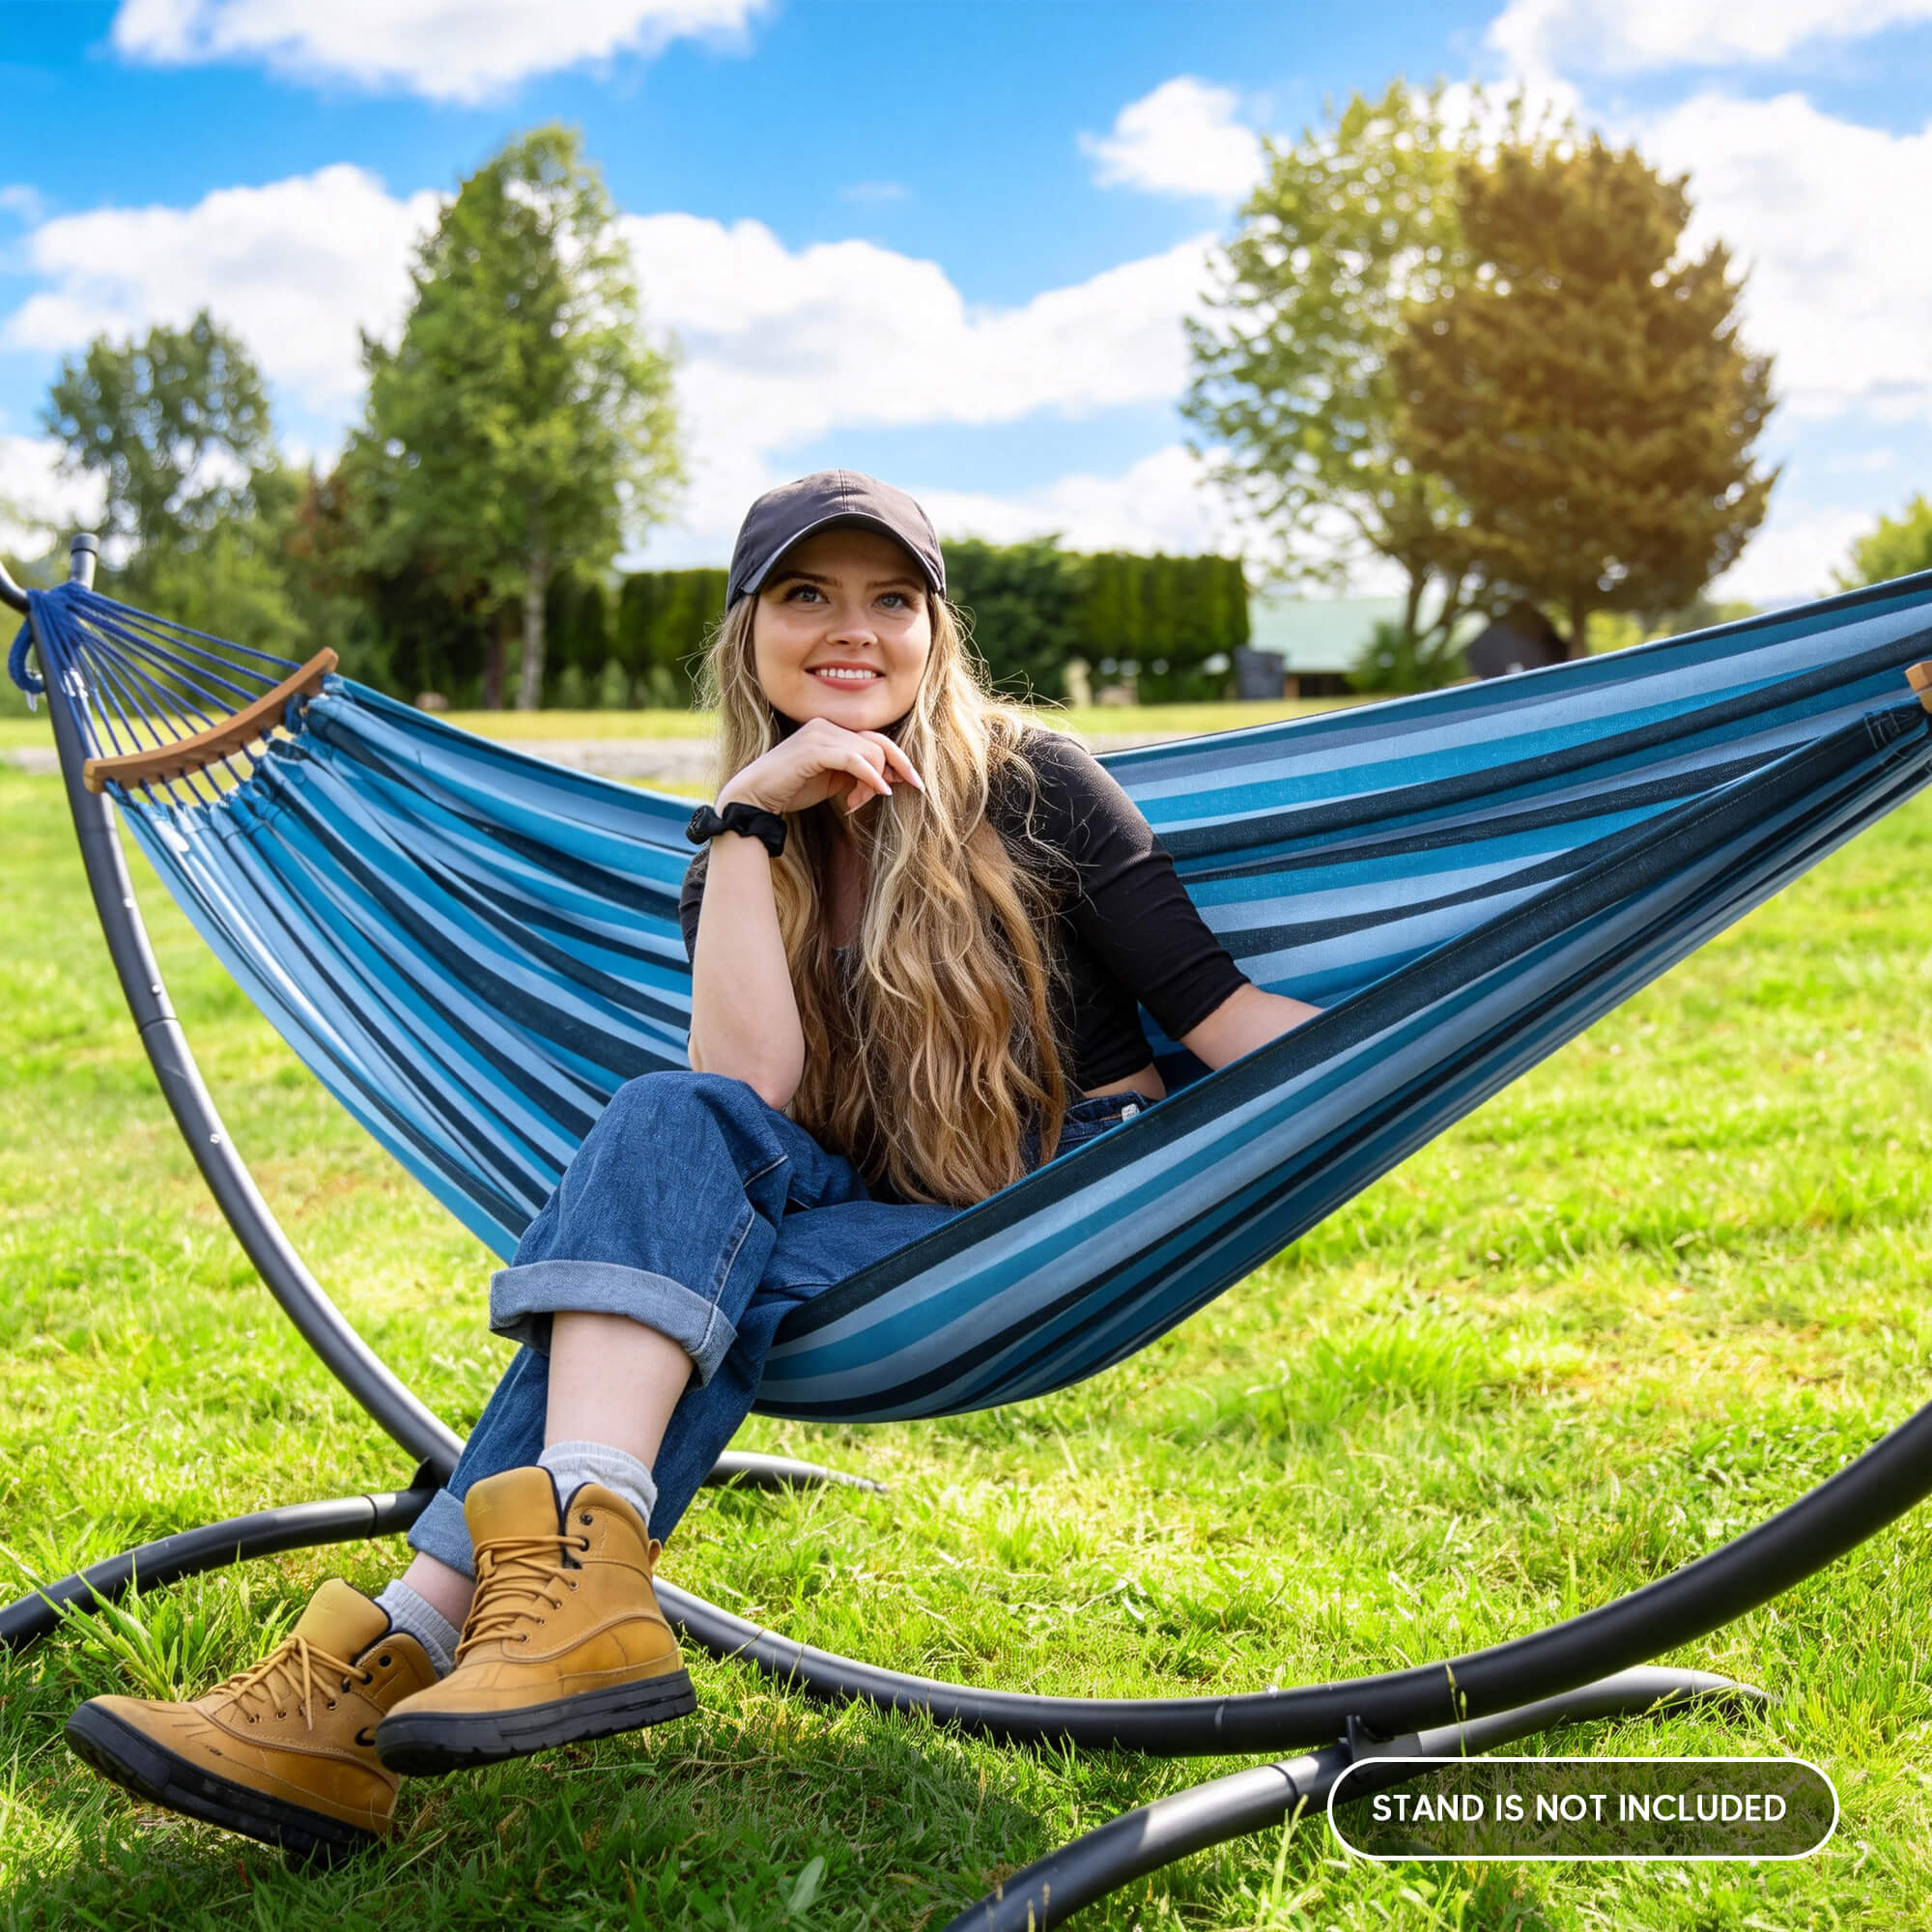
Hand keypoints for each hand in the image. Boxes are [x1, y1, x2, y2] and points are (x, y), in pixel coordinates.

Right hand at [717, 716, 926, 817]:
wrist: (755, 796)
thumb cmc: (792, 788)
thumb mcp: (834, 781)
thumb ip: (858, 774)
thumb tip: (891, 778)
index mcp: (831, 729)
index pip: (875, 739)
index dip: (898, 760)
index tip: (914, 782)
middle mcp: (827, 725)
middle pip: (878, 744)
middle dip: (895, 769)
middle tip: (903, 791)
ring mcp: (820, 734)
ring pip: (869, 753)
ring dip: (874, 782)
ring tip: (859, 802)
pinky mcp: (814, 749)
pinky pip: (855, 760)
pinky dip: (870, 777)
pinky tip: (878, 792)